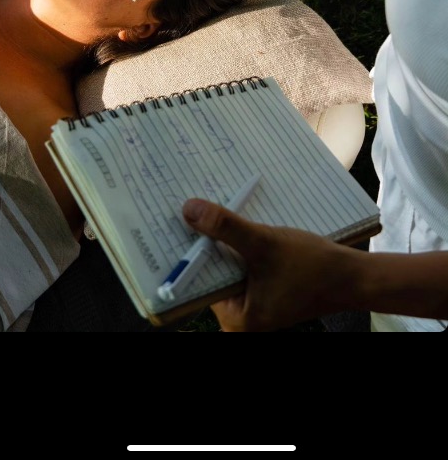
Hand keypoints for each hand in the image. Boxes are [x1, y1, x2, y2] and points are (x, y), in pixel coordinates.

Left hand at [182, 198, 355, 330]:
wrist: (352, 276)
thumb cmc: (313, 267)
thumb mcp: (264, 243)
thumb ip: (226, 229)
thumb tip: (188, 210)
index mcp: (236, 319)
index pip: (199, 281)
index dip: (187, 250)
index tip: (174, 221)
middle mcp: (239, 316)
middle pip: (211, 271)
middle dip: (204, 242)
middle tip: (187, 206)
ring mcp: (252, 302)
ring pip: (226, 264)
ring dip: (221, 239)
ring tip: (205, 207)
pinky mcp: (262, 287)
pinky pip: (240, 263)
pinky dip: (237, 243)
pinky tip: (230, 219)